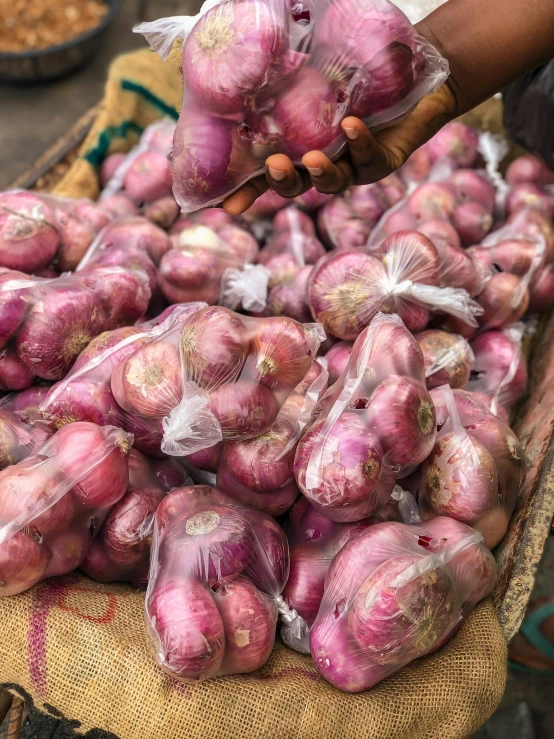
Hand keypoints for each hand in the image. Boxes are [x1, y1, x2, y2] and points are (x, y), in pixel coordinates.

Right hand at [223, 84, 456, 215]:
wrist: (412, 83)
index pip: (267, 177)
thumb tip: (245, 72)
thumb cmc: (357, 82)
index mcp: (301, 153)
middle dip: (283, 181)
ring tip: (313, 158)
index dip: (247, 192)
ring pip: (334, 182)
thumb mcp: (315, 83)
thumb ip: (287, 87)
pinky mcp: (384, 161)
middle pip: (298, 186)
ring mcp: (353, 168)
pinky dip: (360, 142)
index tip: (226, 206)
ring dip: (321, 172)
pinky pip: (370, 157)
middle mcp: (324, 166)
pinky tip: (352, 125)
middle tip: (273, 165)